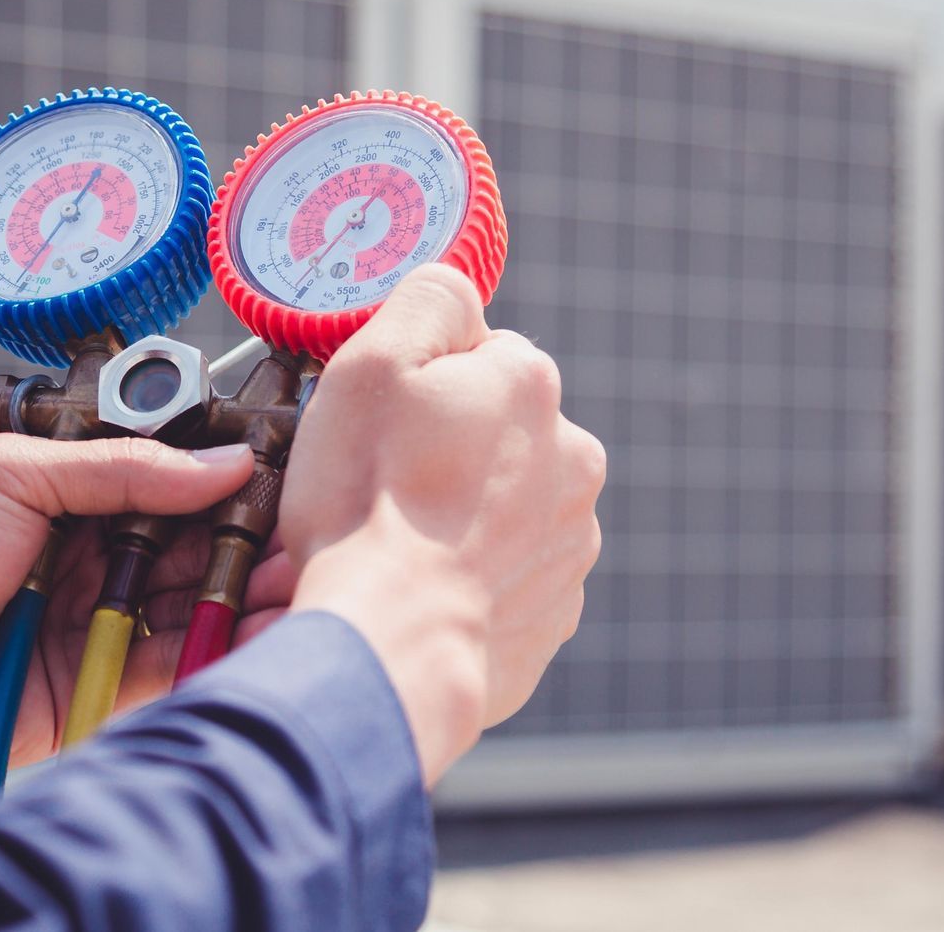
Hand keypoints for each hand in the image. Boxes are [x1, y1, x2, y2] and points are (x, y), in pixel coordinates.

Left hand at [0, 436, 296, 778]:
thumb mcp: (14, 478)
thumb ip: (121, 470)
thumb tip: (223, 463)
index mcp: (83, 499)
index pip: (178, 485)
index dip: (231, 483)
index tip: (283, 478)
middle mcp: (104, 559)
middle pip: (199, 547)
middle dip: (250, 542)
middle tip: (302, 537)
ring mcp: (105, 624)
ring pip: (195, 606)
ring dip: (244, 596)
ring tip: (291, 583)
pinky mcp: (101, 688)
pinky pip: (171, 667)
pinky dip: (212, 650)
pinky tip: (252, 631)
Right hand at [282, 265, 605, 784]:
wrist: (391, 647)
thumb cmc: (369, 504)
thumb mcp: (372, 362)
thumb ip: (427, 301)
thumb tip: (457, 295)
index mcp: (532, 385)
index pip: (473, 357)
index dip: (413, 388)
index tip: (378, 427)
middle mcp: (574, 459)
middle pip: (491, 433)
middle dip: (443, 454)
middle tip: (377, 490)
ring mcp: (571, 544)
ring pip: (501, 507)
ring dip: (457, 518)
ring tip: (392, 548)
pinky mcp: (554, 616)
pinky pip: (503, 579)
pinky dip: (466, 581)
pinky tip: (418, 591)